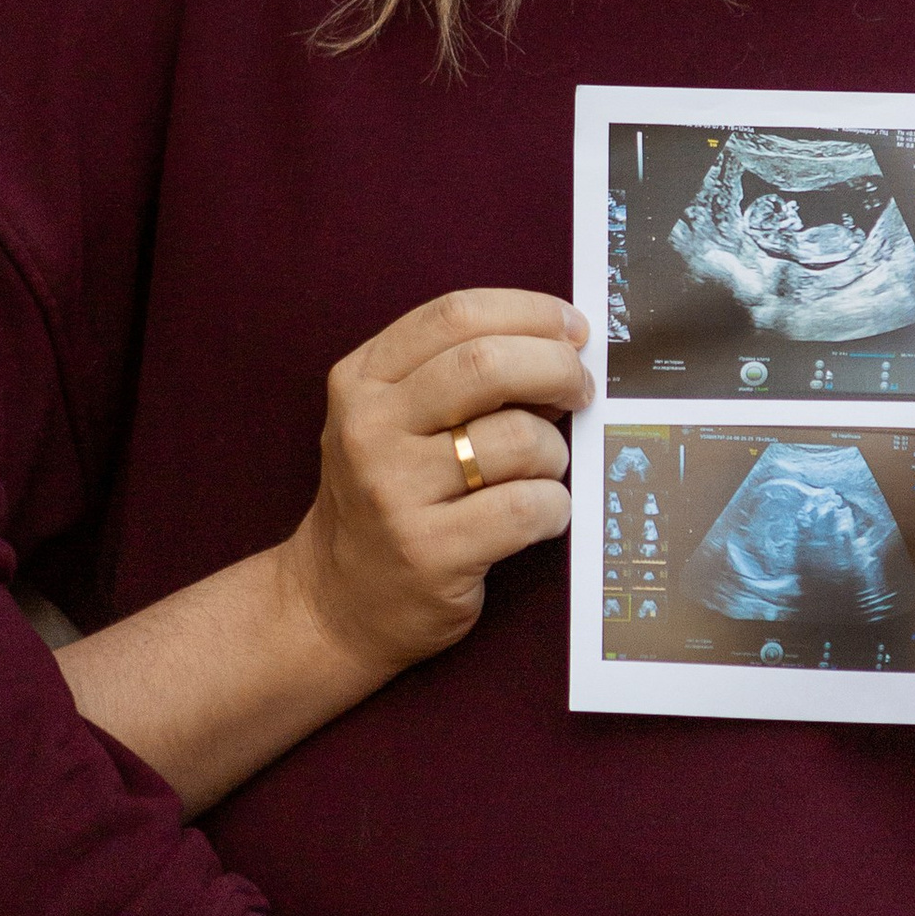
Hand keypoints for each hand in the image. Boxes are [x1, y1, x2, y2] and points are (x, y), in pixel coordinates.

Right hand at [287, 289, 590, 680]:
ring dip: (556, 452)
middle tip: (581, 389)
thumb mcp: (391, 420)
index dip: (529, 313)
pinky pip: (527, 507)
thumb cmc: (386, 497)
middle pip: (488, 365)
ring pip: (519, 439)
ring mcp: (394, 492)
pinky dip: (554, 507)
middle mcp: (369, 428)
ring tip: (543, 471)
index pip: (456, 314)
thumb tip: (559, 347)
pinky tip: (540, 514)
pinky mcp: (429, 552)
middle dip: (556, 369)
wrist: (334, 602)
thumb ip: (455, 375)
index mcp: (361, 380)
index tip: (572, 329)